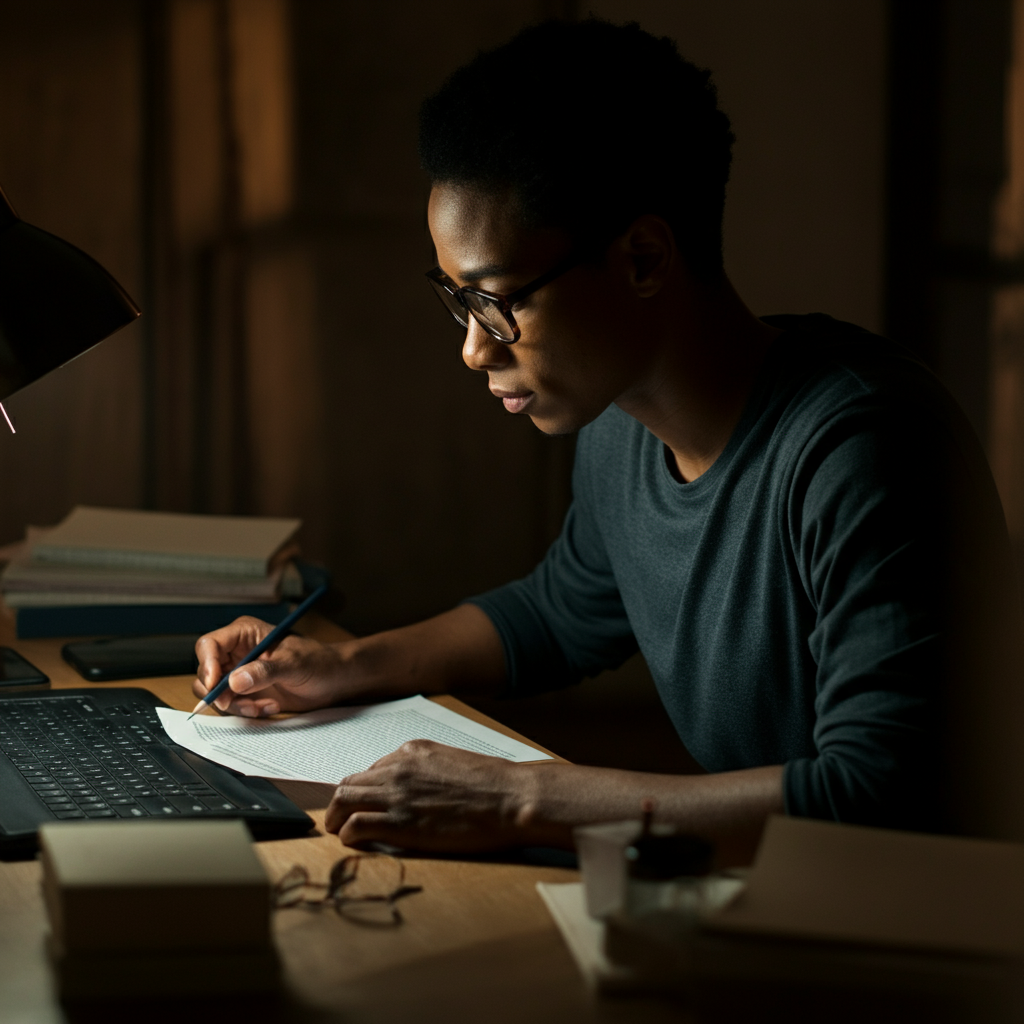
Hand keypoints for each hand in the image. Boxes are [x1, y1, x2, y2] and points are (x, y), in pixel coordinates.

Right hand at [192, 615, 347, 716]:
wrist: (333, 680)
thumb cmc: (317, 662)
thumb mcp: (293, 664)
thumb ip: (264, 671)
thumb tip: (235, 681)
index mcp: (245, 634)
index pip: (209, 646)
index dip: (208, 666)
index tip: (217, 685)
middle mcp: (237, 652)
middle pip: (206, 672)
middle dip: (220, 692)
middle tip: (239, 703)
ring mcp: (239, 673)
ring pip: (215, 693)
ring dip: (235, 705)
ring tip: (264, 706)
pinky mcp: (246, 692)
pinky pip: (231, 705)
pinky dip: (246, 711)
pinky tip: (270, 707)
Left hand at [324, 740, 543, 851]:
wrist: (511, 798)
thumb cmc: (495, 784)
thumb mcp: (454, 764)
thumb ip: (428, 771)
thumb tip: (418, 789)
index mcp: (412, 752)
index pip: (371, 769)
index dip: (364, 789)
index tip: (365, 803)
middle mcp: (398, 769)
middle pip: (349, 783)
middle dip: (341, 802)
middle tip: (339, 818)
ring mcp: (397, 795)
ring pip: (343, 801)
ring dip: (336, 818)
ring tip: (337, 831)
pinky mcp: (400, 823)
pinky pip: (355, 827)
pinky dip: (347, 835)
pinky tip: (353, 843)